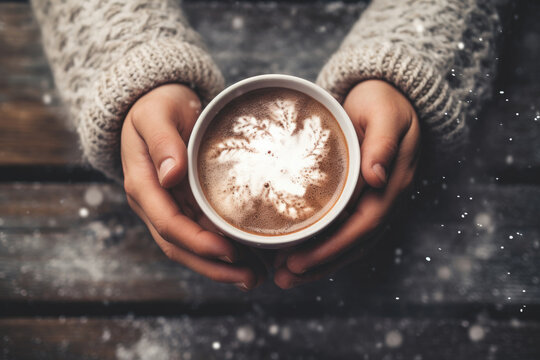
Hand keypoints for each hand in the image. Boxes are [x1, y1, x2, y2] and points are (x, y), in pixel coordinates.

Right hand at [121, 84, 264, 289]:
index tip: (230, 252)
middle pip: (179, 246)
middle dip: (213, 267)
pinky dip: (220, 249)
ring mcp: (167, 206)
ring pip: (190, 246)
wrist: (155, 104)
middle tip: (251, 278)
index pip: (169, 224)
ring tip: (254, 276)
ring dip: (219, 266)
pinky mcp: (182, 204)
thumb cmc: (157, 105)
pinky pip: (199, 233)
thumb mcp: (156, 114)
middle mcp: (153, 203)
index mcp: (143, 185)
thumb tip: (170, 176)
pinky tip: (246, 257)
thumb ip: (162, 142)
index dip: (199, 242)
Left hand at [274, 80, 420, 288]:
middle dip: (319, 264)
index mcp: (392, 182)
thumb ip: (383, 142)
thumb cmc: (384, 100)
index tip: (298, 262)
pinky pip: (343, 228)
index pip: (362, 226)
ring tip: (284, 277)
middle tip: (282, 279)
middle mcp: (384, 198)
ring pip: (348, 242)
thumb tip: (378, 177)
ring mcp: (374, 200)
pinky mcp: (361, 197)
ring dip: (319, 263)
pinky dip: (322, 245)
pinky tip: (298, 254)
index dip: (332, 247)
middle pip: (353, 243)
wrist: (389, 96)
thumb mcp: (385, 112)